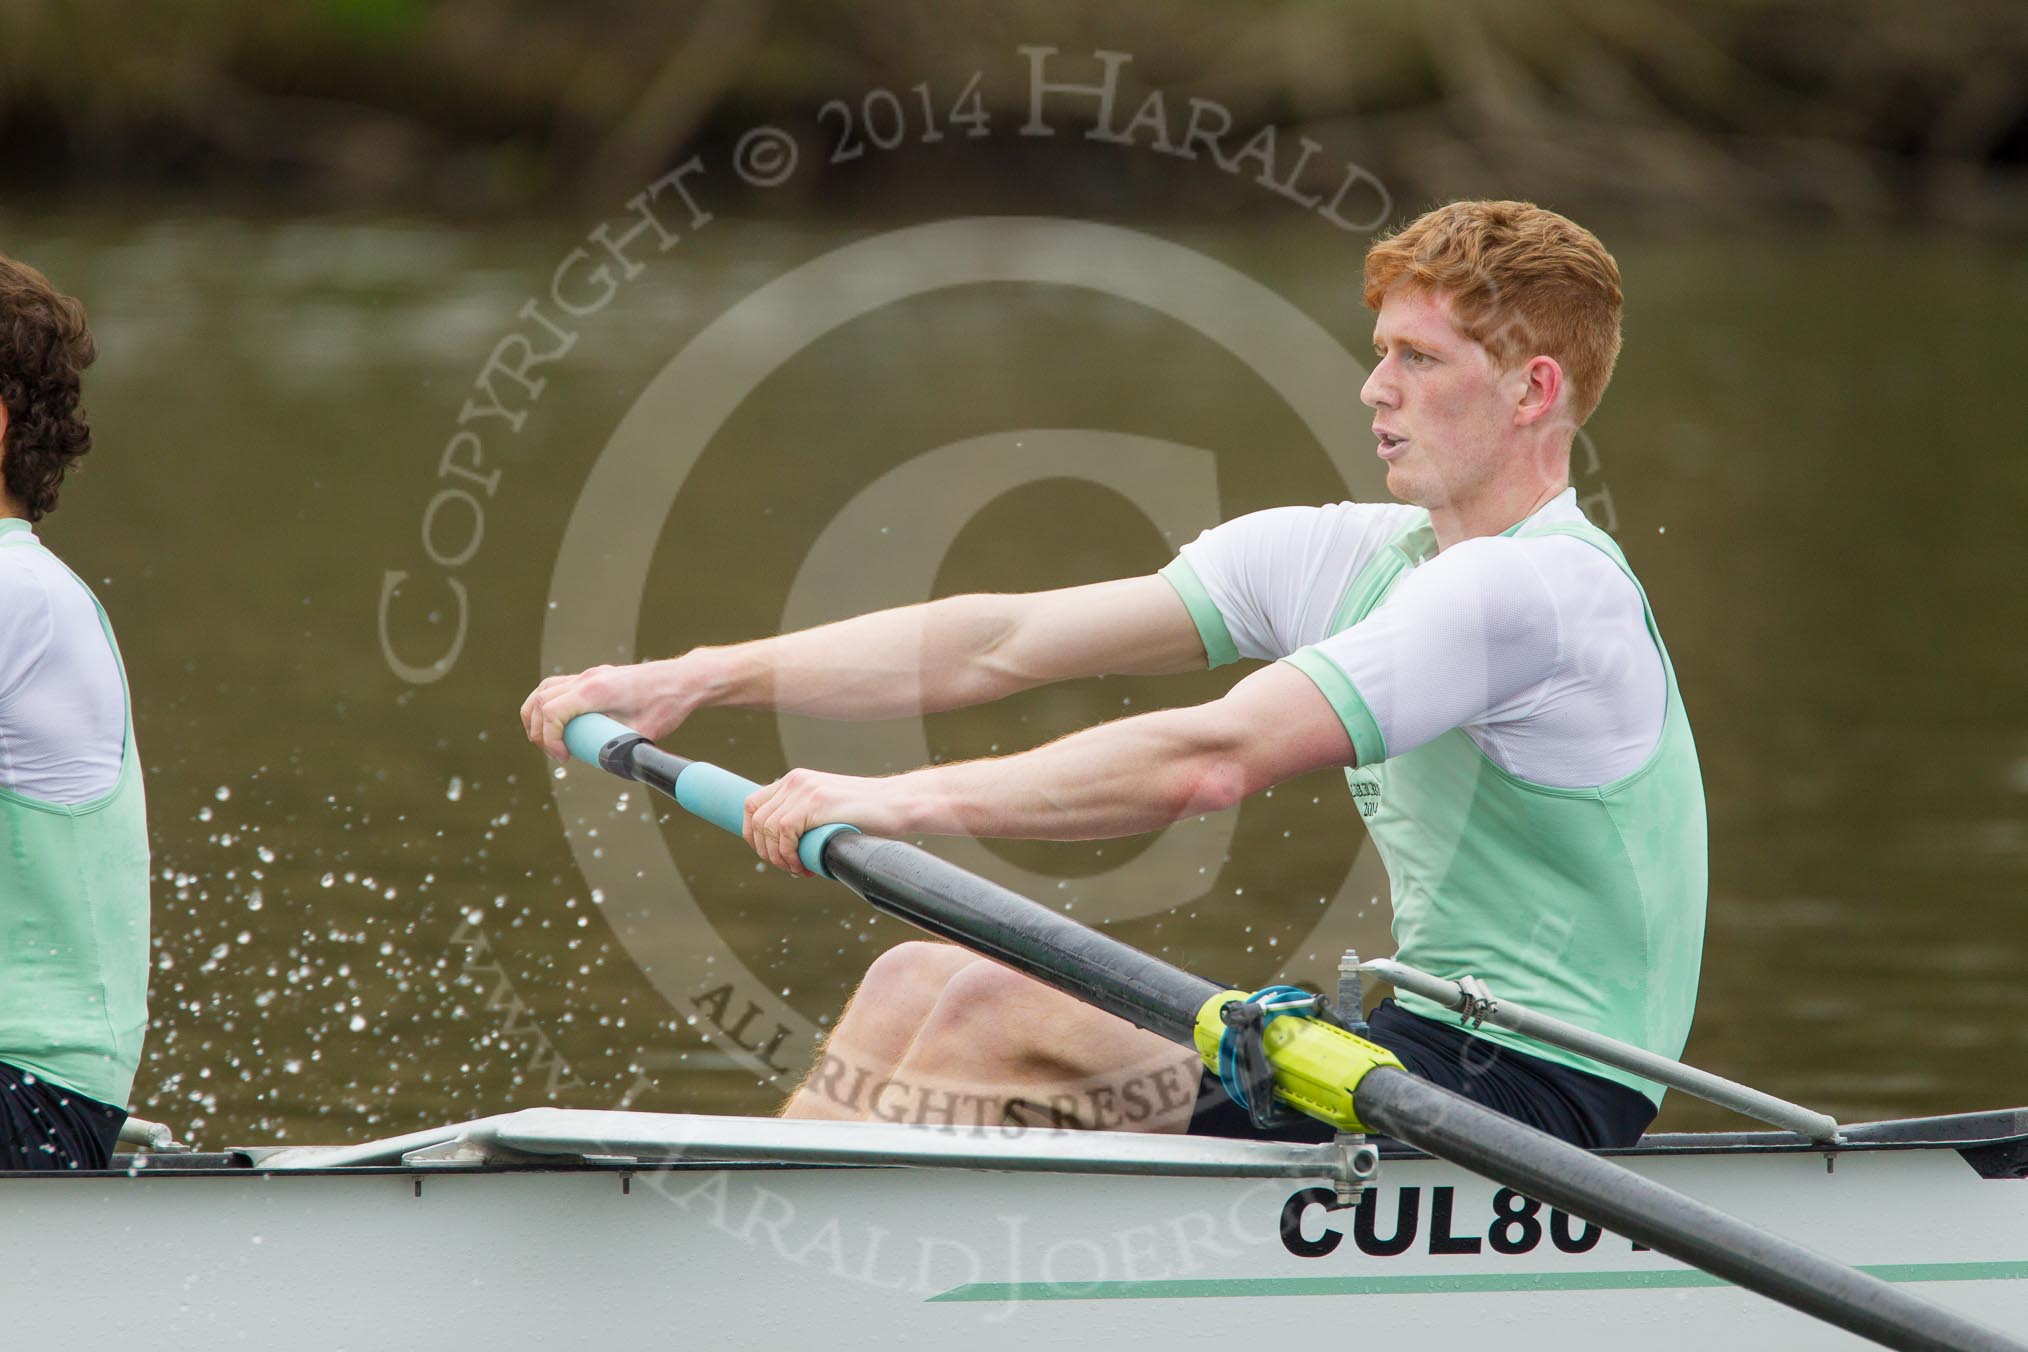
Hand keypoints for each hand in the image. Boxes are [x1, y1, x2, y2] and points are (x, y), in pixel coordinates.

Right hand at [520, 659, 689, 761]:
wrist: (683, 681)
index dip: (549, 740)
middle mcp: (588, 679)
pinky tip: (555, 723)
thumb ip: (622, 752)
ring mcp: (589, 674)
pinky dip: (547, 704)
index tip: (564, 759)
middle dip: (538, 732)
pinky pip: (558, 685)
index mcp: (595, 691)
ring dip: (536, 715)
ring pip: (544, 689)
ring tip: (546, 741)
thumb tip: (607, 773)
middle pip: (540, 701)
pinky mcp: (593, 676)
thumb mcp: (643, 734)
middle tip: (555, 755)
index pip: (551, 712)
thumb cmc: (666, 704)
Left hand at [743, 769, 913, 876]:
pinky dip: (789, 855)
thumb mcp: (828, 809)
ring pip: (768, 828)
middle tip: (788, 866)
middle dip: (765, 850)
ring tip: (798, 869)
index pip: (753, 804)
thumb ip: (807, 817)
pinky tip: (803, 866)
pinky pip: (784, 832)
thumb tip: (785, 844)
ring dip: (778, 857)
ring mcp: (805, 789)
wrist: (898, 803)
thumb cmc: (868, 814)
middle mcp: (795, 781)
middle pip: (757, 818)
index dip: (753, 833)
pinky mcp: (816, 802)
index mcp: (796, 780)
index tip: (768, 854)